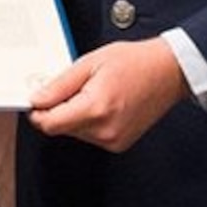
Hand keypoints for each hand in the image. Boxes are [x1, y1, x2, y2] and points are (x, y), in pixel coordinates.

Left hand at [27, 38, 186, 152]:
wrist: (168, 72)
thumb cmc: (135, 62)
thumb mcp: (90, 63)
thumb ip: (60, 84)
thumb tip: (37, 99)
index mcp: (96, 108)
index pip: (49, 124)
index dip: (38, 111)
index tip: (37, 100)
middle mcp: (105, 130)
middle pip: (60, 129)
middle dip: (59, 109)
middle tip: (75, 86)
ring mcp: (113, 140)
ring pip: (74, 133)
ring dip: (75, 115)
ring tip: (95, 92)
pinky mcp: (119, 144)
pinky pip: (91, 135)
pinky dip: (90, 121)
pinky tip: (104, 103)